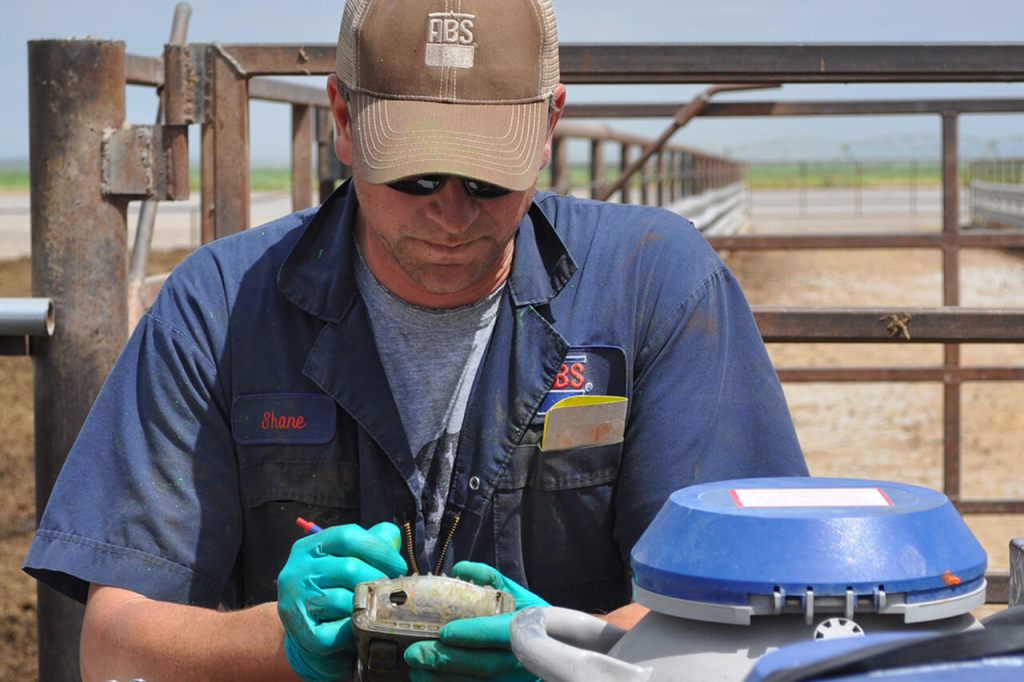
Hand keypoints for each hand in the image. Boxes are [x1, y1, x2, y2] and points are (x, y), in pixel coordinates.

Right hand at [277, 522, 406, 681]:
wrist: (308, 631)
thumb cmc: (334, 589)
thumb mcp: (347, 560)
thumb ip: (370, 544)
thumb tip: (392, 535)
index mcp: (307, 548)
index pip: (347, 536)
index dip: (379, 549)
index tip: (398, 565)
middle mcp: (296, 571)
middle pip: (349, 567)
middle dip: (378, 578)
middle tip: (391, 589)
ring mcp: (295, 602)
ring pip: (345, 599)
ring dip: (367, 604)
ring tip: (376, 606)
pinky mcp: (302, 632)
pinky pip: (339, 629)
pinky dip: (355, 628)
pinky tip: (360, 626)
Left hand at [404, 561, 547, 680]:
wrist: (555, 650)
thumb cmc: (533, 619)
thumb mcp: (518, 594)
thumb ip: (489, 579)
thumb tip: (458, 569)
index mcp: (529, 629)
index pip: (500, 634)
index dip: (472, 634)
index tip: (444, 632)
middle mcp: (523, 659)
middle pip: (484, 665)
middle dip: (447, 660)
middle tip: (415, 653)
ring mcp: (515, 681)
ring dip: (442, 680)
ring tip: (416, 669)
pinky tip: (428, 680)